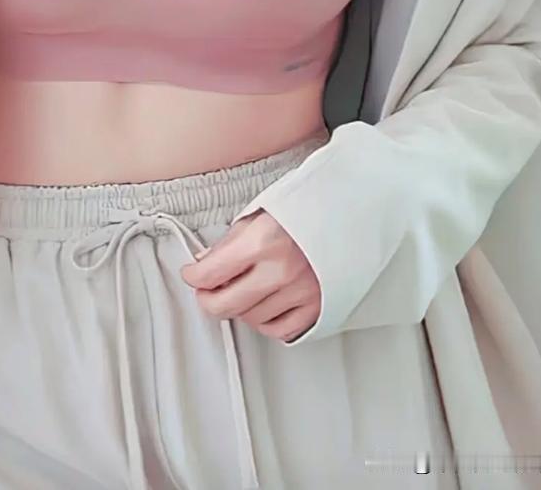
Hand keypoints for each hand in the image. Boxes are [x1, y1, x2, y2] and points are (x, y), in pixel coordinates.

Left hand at [179, 210, 321, 342]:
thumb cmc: (306, 209)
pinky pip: (280, 331)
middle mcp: (280, 270)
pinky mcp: (316, 307)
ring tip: (241, 290)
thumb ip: (230, 241)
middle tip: (206, 291)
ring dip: (239, 308)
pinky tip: (263, 306)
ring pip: (250, 319)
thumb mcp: (261, 212)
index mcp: (262, 241)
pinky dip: (266, 323)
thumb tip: (205, 263)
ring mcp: (299, 292)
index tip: (192, 274)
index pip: (211, 273)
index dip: (194, 276)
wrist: (349, 213)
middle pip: (226, 304)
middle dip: (208, 299)